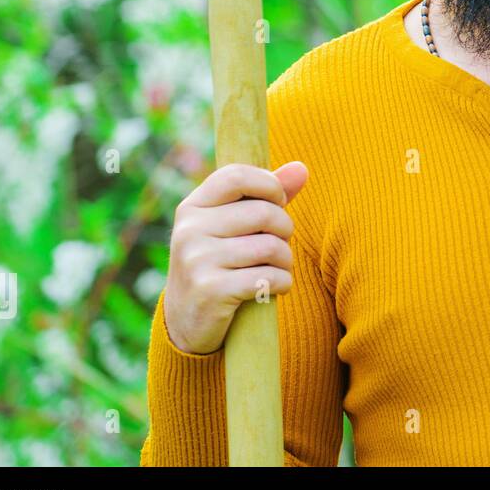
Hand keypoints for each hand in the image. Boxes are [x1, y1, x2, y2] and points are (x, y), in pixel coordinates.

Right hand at [163, 161, 308, 354]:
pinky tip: (275, 287)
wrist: (187, 321)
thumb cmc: (221, 263)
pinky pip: (268, 277)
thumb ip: (267, 195)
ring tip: (278, 268)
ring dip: (286, 260)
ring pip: (270, 247)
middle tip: (280, 245)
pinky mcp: (210, 291)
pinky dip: (282, 283)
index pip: (236, 176)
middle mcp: (189, 230)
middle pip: (263, 213)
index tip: (277, 203)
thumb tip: (302, 167)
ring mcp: (196, 261)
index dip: (269, 185)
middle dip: (285, 230)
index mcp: (192, 207)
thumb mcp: (234, 226)